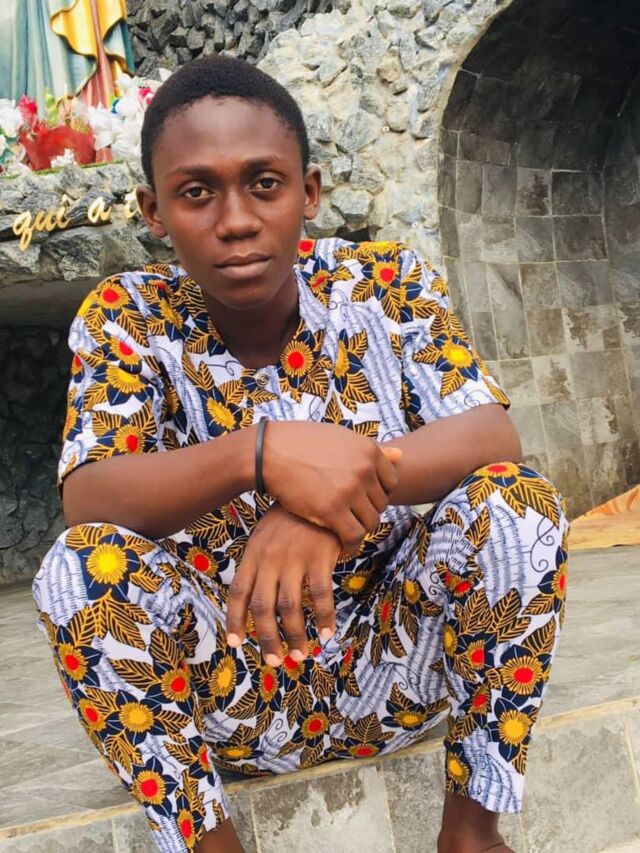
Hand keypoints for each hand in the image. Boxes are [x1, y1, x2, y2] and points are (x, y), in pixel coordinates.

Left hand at [226, 503, 340, 664]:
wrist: (321, 490)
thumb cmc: (294, 516)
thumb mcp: (267, 533)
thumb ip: (260, 562)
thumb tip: (254, 597)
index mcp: (253, 553)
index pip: (238, 592)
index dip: (235, 620)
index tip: (236, 644)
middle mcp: (269, 558)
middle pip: (261, 607)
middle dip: (266, 638)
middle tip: (273, 661)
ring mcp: (294, 558)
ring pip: (289, 607)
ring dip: (294, 636)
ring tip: (301, 655)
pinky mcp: (319, 557)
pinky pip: (320, 596)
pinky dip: (323, 618)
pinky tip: (327, 634)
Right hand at [261, 422, 402, 553]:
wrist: (268, 453)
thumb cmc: (302, 443)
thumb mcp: (340, 439)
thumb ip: (370, 450)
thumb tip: (402, 454)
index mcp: (369, 450)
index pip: (391, 482)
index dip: (377, 493)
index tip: (361, 499)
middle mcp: (364, 469)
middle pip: (381, 504)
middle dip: (366, 511)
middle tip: (349, 516)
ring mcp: (349, 490)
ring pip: (370, 522)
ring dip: (359, 529)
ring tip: (344, 529)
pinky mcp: (332, 510)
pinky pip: (354, 536)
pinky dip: (350, 544)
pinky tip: (341, 544)